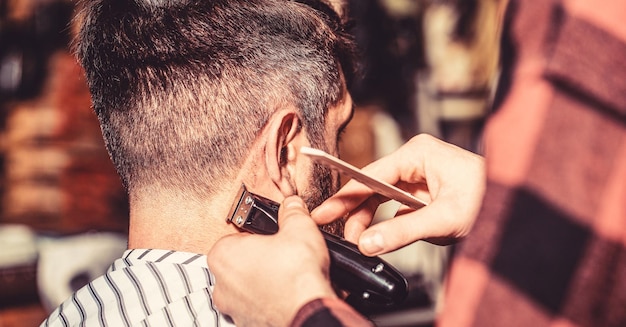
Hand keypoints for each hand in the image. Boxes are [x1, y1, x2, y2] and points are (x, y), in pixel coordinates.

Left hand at [207, 196, 336, 326]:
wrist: (310, 312)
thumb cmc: (297, 275)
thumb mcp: (299, 228)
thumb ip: (292, 212)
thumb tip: (293, 206)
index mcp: (223, 255)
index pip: (235, 237)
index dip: (258, 235)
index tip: (272, 237)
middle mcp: (221, 285)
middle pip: (238, 264)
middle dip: (259, 259)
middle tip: (281, 255)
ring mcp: (233, 309)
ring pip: (246, 288)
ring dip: (264, 282)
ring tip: (288, 275)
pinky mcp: (248, 325)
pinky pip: (257, 307)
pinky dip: (270, 301)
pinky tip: (289, 294)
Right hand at [312, 134, 484, 254]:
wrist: (520, 207)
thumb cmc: (491, 201)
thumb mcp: (443, 219)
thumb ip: (402, 232)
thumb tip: (367, 243)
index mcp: (418, 154)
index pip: (370, 175)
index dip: (344, 196)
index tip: (322, 211)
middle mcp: (417, 160)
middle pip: (373, 185)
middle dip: (355, 211)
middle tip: (335, 231)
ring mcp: (422, 175)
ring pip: (384, 196)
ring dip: (371, 218)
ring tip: (359, 239)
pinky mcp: (427, 190)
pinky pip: (399, 205)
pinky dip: (389, 221)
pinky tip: (382, 233)